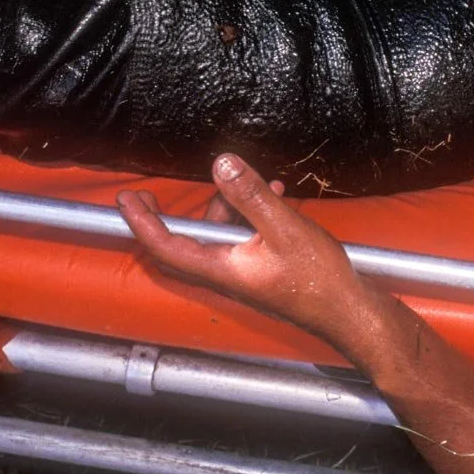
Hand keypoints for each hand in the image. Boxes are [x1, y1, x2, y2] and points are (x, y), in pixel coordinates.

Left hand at [117, 154, 364, 335]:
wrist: (348, 310)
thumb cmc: (319, 278)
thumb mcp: (284, 228)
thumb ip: (250, 195)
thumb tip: (220, 164)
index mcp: (222, 267)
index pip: (166, 246)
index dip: (141, 222)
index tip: (126, 199)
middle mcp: (226, 274)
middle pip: (183, 243)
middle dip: (164, 217)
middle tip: (147, 195)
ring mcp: (243, 274)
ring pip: (216, 236)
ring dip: (225, 206)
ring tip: (251, 181)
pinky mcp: (260, 271)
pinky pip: (240, 238)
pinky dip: (248, 215)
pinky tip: (273, 195)